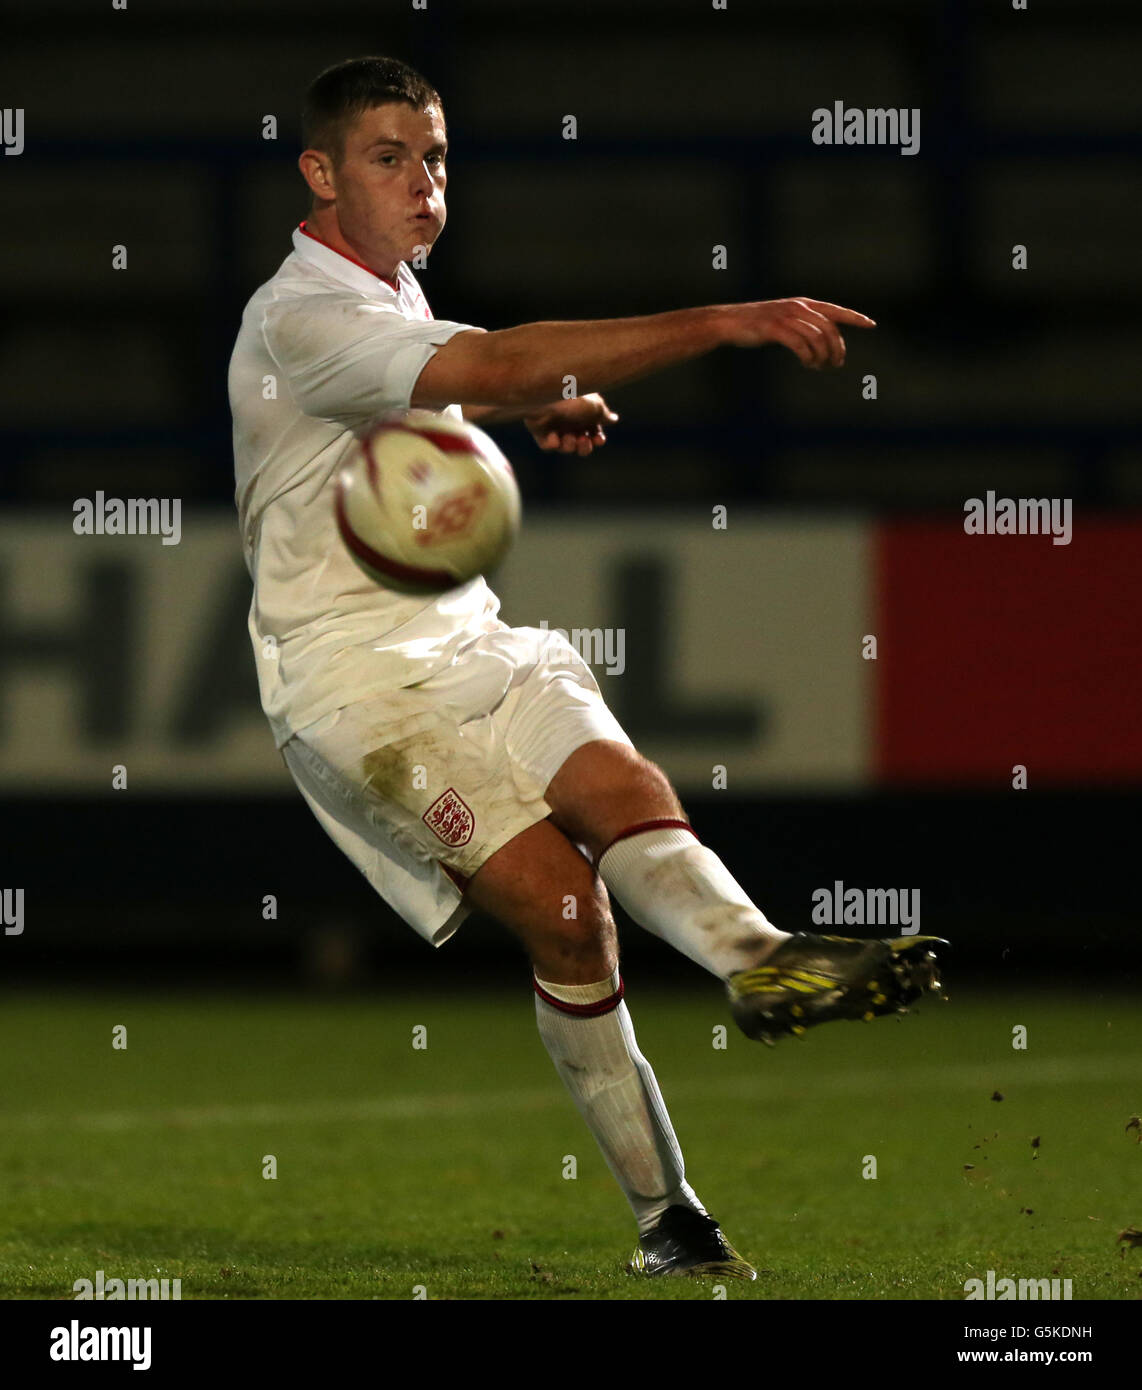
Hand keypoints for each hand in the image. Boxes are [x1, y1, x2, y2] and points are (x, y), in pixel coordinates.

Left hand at [523, 393, 618, 455]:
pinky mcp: (539, 429)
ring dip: (570, 445)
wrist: (546, 392)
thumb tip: (614, 419)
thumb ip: (604, 415)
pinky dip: (552, 444)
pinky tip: (554, 437)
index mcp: (584, 411)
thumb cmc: (574, 398)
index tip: (598, 439)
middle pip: (580, 443)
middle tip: (583, 440)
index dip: (598, 439)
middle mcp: (570, 418)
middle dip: (584, 447)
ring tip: (569, 437)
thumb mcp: (595, 406)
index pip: (594, 431)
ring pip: (565, 446)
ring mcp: (554, 424)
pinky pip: (547, 445)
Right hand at [721, 297, 875, 368]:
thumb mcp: (782, 319)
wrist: (728, 322)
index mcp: (803, 304)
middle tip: (836, 364)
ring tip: (819, 367)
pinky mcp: (775, 329)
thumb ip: (801, 325)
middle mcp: (798, 308)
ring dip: (823, 357)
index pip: (835, 310)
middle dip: (837, 349)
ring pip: (818, 338)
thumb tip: (819, 341)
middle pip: (830, 329)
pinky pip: (801, 345)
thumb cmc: (755, 324)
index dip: (855, 317)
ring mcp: (786, 317)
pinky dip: (808, 357)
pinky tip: (808, 364)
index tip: (871, 325)